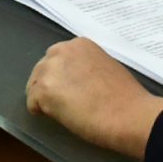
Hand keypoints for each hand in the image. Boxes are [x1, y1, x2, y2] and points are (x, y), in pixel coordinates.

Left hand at [25, 39, 162, 158]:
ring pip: (34, 86)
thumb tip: (75, 79)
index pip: (58, 58)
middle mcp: (61, 51)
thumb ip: (85, 67)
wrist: (130, 115)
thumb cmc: (125, 96)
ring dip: (45, 98)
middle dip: (50, 85)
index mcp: (78, 44)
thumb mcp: (104, 67)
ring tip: (65, 111)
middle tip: (66, 103)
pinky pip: (32, 103)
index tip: (71, 88)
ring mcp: (50, 70)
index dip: (62, 76)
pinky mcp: (44, 92)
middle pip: (42, 69)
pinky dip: (41, 112)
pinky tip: (59, 117)